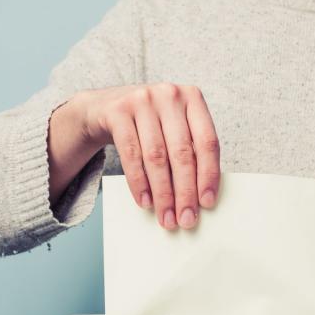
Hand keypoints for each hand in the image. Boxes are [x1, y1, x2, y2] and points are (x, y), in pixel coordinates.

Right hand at [57, 84, 220, 229]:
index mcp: (193, 98)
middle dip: (185, 192)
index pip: (207, 142)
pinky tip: (145, 202)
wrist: (105, 107)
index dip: (209, 175)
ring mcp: (142, 100)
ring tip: (166, 217)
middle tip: (186, 219)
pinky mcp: (117, 111)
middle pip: (181, 153)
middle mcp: (169, 95)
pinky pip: (130, 154)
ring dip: (162, 193)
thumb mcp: (174, 127)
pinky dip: (139, 183)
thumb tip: (200, 197)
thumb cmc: (150, 124)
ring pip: (156, 157)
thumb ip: (189, 151)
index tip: (207, 203)